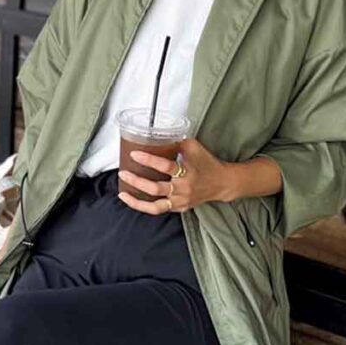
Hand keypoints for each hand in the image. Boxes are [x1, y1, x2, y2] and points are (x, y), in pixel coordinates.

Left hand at [118, 137, 233, 213]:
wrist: (222, 183)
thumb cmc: (207, 163)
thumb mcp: (194, 147)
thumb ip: (176, 141)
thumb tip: (157, 135)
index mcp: (187, 172)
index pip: (165, 166)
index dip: (149, 160)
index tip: (134, 154)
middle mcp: (183, 189)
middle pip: (156, 189)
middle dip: (137, 181)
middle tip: (123, 173)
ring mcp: (181, 201)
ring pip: (156, 206)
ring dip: (137, 202)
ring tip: (122, 194)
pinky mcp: (180, 208)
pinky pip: (160, 209)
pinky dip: (145, 206)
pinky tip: (133, 200)